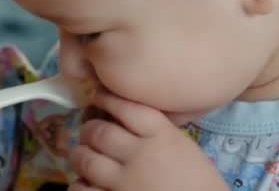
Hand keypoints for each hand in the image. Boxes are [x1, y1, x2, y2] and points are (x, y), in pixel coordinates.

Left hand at [67, 92, 227, 190]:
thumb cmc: (199, 181)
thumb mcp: (183, 146)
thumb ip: (158, 132)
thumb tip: (125, 119)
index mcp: (162, 134)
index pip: (126, 107)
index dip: (106, 98)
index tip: (98, 96)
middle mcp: (140, 154)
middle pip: (100, 132)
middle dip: (89, 130)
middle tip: (89, 132)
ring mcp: (125, 181)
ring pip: (86, 160)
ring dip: (80, 155)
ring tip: (81, 155)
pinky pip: (83, 190)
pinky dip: (79, 184)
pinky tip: (85, 182)